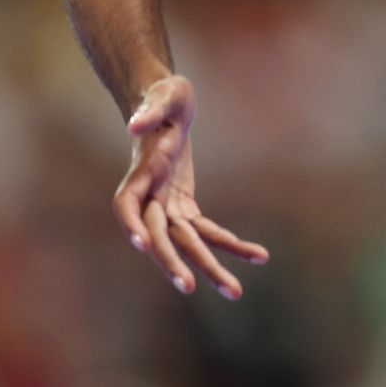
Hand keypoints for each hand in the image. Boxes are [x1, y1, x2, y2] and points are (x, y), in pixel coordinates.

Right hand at [115, 74, 269, 298]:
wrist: (169, 104)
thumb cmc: (164, 96)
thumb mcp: (163, 94)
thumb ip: (150, 109)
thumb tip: (135, 125)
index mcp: (139, 174)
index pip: (127, 206)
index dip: (132, 225)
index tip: (144, 244)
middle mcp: (149, 197)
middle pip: (159, 235)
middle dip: (173, 261)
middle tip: (190, 287)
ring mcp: (167, 205)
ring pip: (187, 243)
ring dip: (209, 266)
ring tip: (235, 292)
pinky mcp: (185, 206)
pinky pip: (208, 230)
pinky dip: (231, 243)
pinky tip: (258, 256)